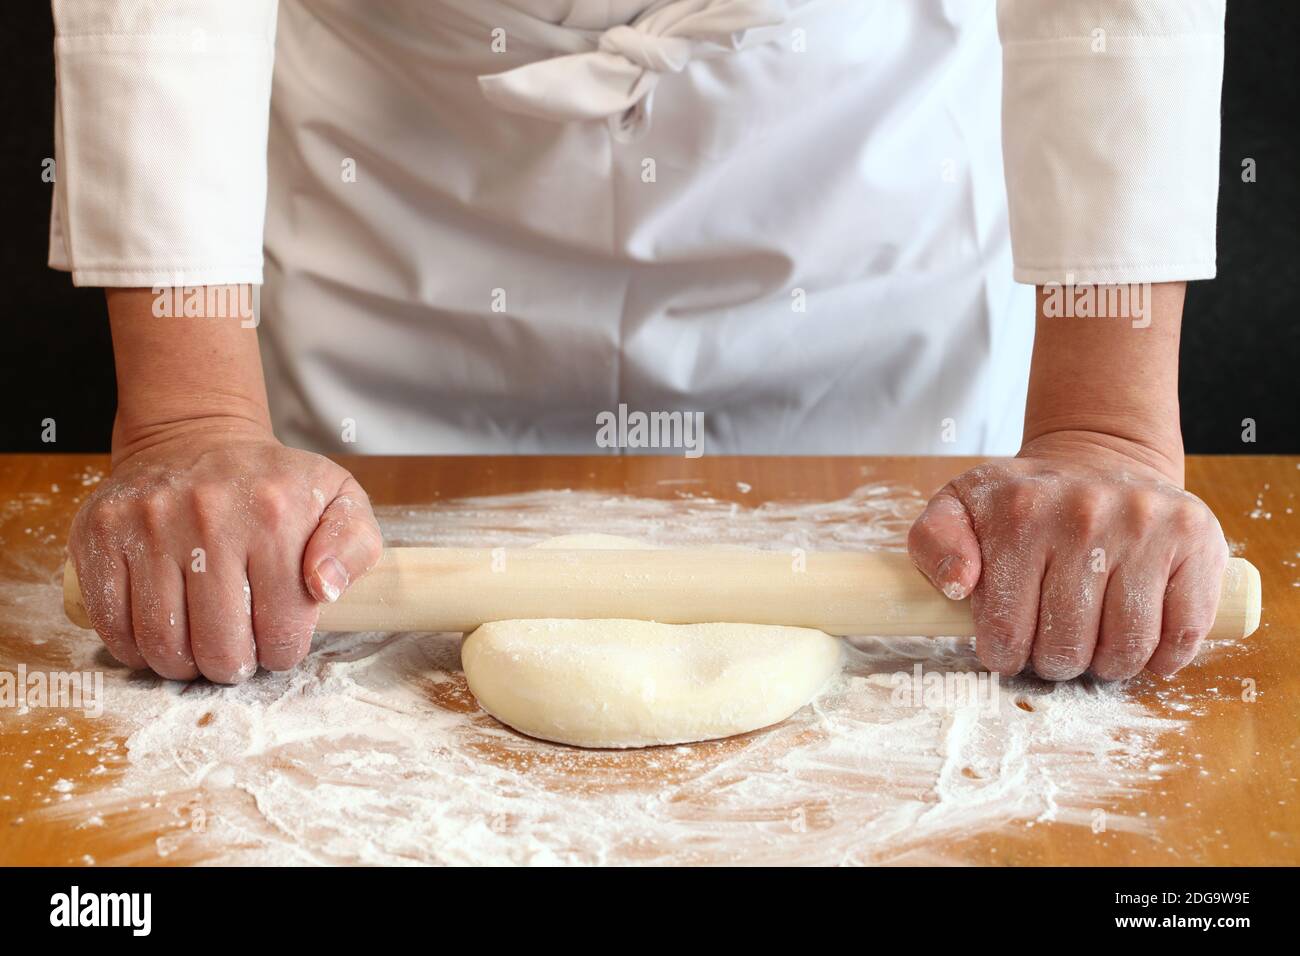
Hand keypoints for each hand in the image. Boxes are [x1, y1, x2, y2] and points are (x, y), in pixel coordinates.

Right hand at [68, 420, 383, 682]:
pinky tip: (159, 636)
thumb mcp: (339, 499)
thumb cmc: (275, 484)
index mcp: (276, 514)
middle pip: (219, 645)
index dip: (282, 652)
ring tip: (200, 651)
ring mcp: (149, 524)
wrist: (196, 437)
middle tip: (237, 657)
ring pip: (163, 643)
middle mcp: (209, 516)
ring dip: (184, 666)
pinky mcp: (101, 533)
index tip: (278, 645)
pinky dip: (135, 647)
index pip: (282, 626)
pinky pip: (112, 623)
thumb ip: (353, 546)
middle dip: (233, 666)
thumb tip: (324, 589)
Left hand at [907, 432, 1228, 679]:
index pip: (1006, 630)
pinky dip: (1163, 656)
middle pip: (1067, 646)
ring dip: (1107, 665)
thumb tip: (958, 586)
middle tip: (1054, 645)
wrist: (1098, 457)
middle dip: (1055, 662)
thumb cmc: (1022, 501)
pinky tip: (1143, 643)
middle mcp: (1085, 514)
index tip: (1008, 646)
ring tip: (1094, 644)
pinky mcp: (1196, 538)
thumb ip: (934, 543)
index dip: (1005, 655)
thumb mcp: (959, 507)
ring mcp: (1146, 525)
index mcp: (1020, 513)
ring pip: (1126, 647)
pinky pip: (1184, 631)